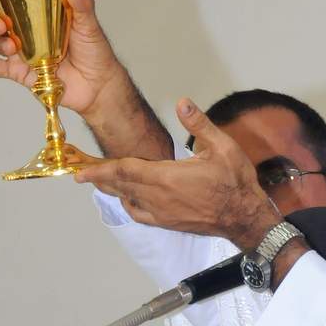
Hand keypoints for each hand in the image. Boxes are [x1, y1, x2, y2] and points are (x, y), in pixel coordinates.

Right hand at [0, 0, 124, 116]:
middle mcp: (27, 36)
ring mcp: (23, 55)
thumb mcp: (89, 25)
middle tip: (1, 24)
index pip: (10, 6)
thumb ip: (81, 5)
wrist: (100, 86)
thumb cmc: (96, 54)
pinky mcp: (23, 74)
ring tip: (10, 46)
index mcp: (39, 20)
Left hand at [75, 98, 280, 246]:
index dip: (100, 169)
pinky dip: (128, 204)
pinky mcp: (168, 223)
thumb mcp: (223, 147)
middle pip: (120, 185)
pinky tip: (128, 197)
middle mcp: (158, 198)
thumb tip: (182, 102)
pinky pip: (139, 214)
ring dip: (113, 190)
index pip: (124, 170)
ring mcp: (162, 213)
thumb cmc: (235, 183)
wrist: (245, 217)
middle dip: (100, 178)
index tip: (80, 170)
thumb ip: (199, 123)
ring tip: (102, 181)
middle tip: (83, 172)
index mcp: (167, 177)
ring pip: (127, 199)